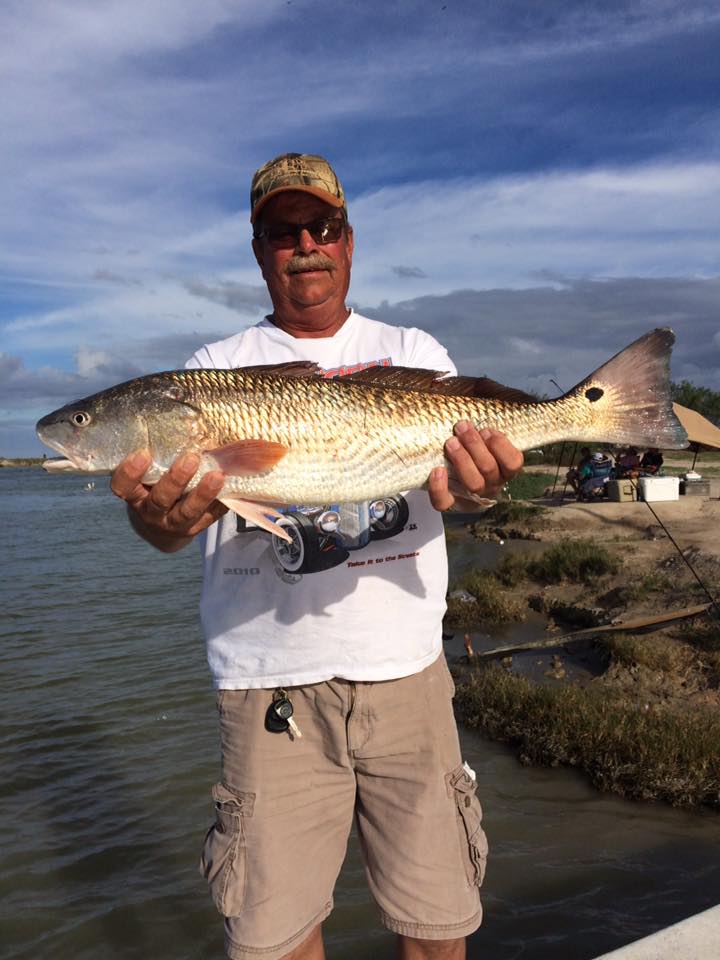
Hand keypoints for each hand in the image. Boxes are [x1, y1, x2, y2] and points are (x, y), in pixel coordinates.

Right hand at [110, 450, 226, 551]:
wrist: (163, 527)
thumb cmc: (155, 487)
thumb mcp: (150, 474)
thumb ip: (159, 455)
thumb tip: (183, 419)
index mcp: (135, 495)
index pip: (123, 487)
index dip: (130, 473)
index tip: (143, 453)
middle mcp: (152, 512)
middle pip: (160, 499)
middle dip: (176, 479)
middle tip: (191, 458)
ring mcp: (174, 523)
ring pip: (187, 511)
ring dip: (202, 493)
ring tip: (217, 475)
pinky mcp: (195, 528)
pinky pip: (210, 516)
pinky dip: (220, 502)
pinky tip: (230, 487)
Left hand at [428, 422, 523, 510]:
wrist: (457, 485)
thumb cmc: (473, 454)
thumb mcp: (484, 440)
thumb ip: (485, 424)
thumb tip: (480, 391)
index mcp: (504, 470)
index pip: (513, 462)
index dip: (500, 445)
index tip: (486, 429)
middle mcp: (492, 484)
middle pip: (489, 468)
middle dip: (474, 444)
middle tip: (461, 427)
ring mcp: (472, 496)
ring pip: (473, 483)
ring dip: (462, 460)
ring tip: (451, 442)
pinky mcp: (452, 504)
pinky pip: (446, 502)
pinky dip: (439, 487)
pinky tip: (437, 470)